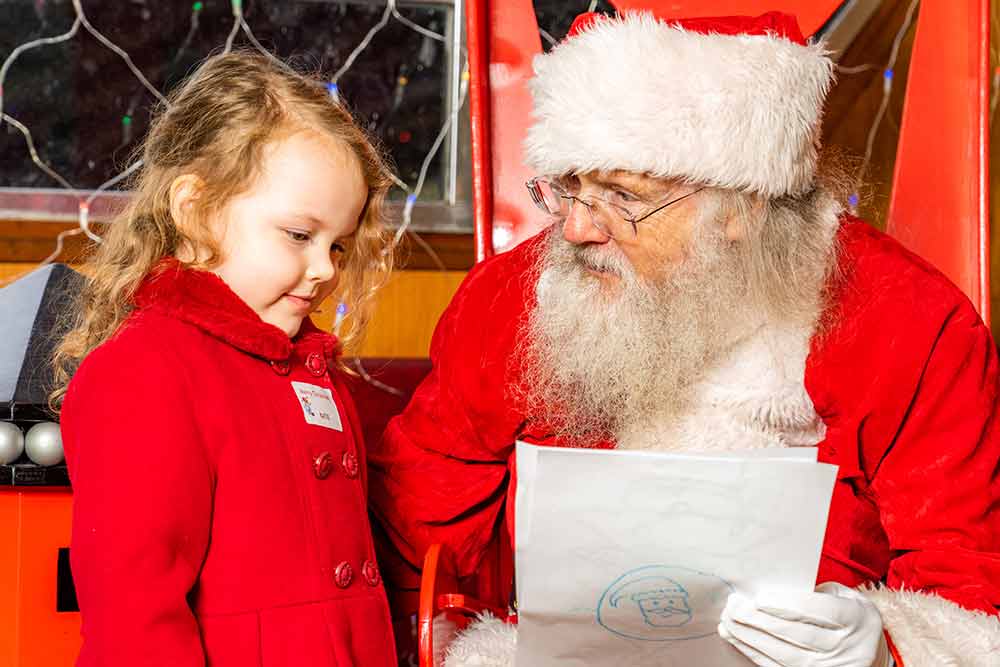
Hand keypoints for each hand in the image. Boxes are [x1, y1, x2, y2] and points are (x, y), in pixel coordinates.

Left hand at [718, 582, 887, 666]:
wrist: (869, 653)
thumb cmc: (850, 617)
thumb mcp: (846, 597)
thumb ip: (817, 590)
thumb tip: (773, 586)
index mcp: (855, 619)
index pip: (819, 611)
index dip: (787, 604)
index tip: (760, 598)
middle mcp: (845, 647)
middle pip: (796, 633)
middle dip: (759, 619)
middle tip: (735, 606)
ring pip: (783, 653)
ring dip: (750, 637)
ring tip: (729, 621)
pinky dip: (753, 652)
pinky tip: (737, 638)